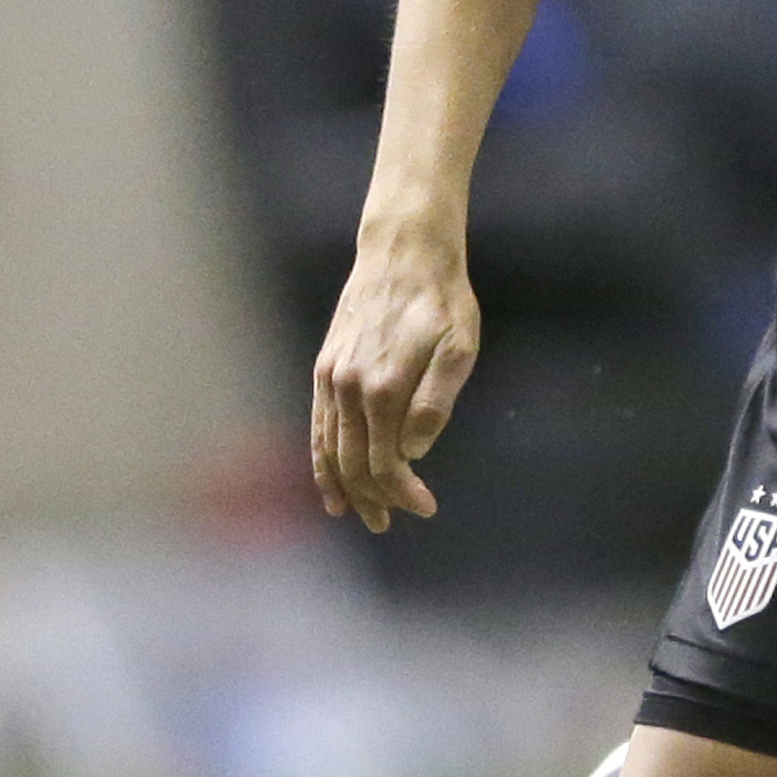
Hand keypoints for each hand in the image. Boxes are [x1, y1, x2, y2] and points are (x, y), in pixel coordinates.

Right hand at [310, 216, 479, 531]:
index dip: (403, 491)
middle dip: (373, 498)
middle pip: (353, 463)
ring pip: (328, 448)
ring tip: (361, 514)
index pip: (386, 461)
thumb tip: (416, 451)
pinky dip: (319, 458)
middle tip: (392, 522)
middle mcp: (349, 388)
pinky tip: (328, 481)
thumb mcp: (459, 348)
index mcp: (384, 388)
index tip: (426, 509)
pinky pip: (317, 425)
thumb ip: (435, 402)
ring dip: (343, 486)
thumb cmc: (442, 301)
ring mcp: (331, 378)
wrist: (404, 254)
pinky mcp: (325, 369)